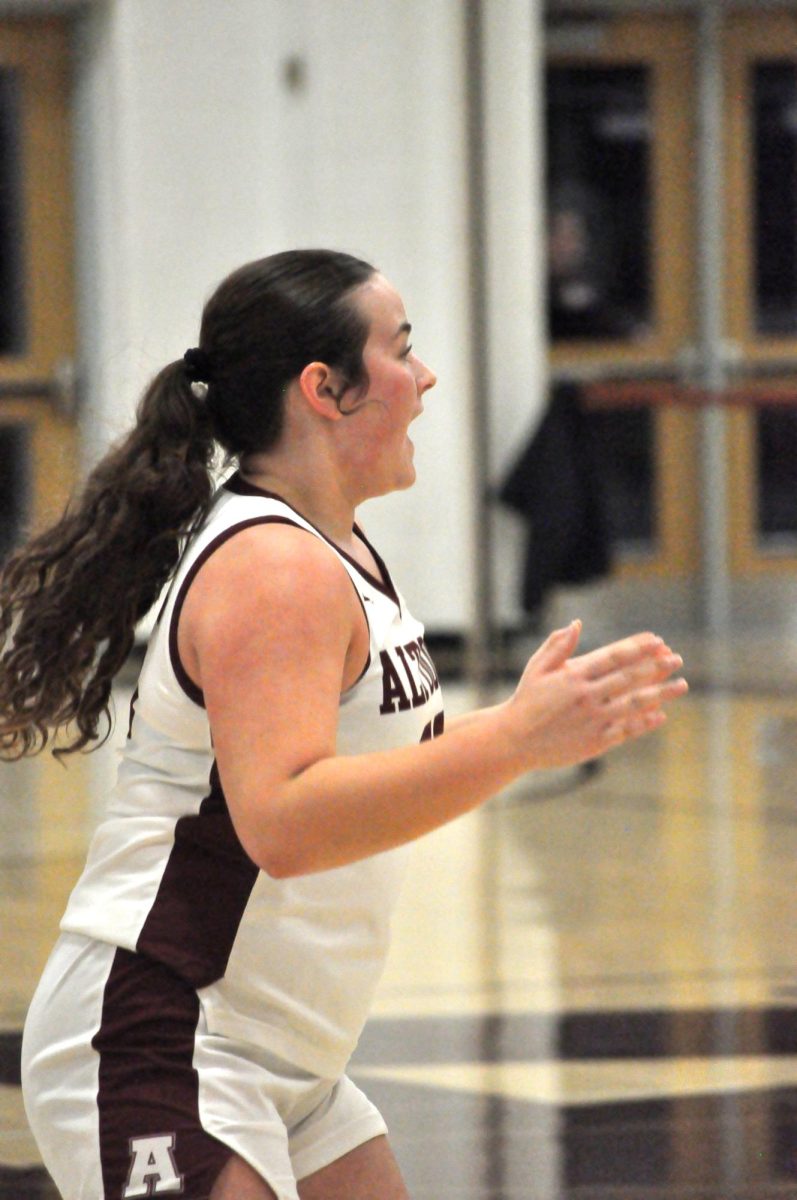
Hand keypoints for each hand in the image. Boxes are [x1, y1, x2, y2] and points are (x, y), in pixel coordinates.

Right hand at [503, 620, 687, 770]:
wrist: (515, 740)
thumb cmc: (526, 700)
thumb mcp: (537, 668)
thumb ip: (557, 646)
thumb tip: (576, 624)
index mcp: (574, 674)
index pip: (613, 656)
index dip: (638, 646)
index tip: (657, 640)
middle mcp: (587, 695)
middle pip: (630, 678)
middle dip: (656, 666)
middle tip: (676, 658)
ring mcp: (593, 719)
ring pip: (634, 703)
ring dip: (661, 693)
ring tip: (682, 685)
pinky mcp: (596, 741)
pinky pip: (626, 730)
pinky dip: (645, 722)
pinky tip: (660, 714)